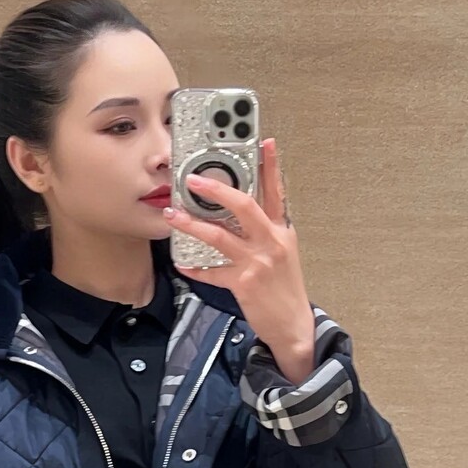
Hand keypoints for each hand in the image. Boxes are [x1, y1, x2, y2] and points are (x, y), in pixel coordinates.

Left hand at [164, 137, 314, 358]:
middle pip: (244, 205)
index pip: (277, 191)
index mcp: (282, 230)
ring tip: (173, 216)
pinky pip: (212, 272)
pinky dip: (195, 268)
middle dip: (216, 189)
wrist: (293, 324)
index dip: (271, 165)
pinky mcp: (244, 283)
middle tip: (193, 180)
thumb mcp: (282, 252)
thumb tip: (239, 212)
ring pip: (220, 236)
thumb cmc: (284, 288)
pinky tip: (182, 263)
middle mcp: (271, 241)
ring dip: (192, 224)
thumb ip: (264, 231)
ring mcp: (257, 262)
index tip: (265, 142)